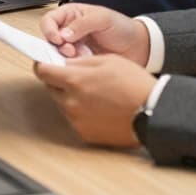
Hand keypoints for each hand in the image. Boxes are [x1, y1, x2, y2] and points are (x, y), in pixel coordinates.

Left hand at [33, 55, 156, 146]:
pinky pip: (74, 119)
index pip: (42, 71)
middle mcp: (71, 103)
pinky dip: (81, 112)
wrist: (152, 111)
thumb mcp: (107, 61)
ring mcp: (77, 120)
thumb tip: (63, 63)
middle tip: (77, 78)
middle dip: (59, 81)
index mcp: (75, 81)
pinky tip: (99, 107)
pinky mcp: (85, 133)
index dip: (42, 65)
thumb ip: (80, 62)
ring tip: (94, 93)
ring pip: (63, 104)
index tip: (44, 63)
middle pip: (51, 88)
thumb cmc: (134, 84)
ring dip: (70, 97)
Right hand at [39, 3, 150, 64]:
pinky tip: (84, 63)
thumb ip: (82, 24)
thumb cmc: (122, 27)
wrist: (138, 47)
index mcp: (72, 15)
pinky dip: (73, 65)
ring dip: (65, 56)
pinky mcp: (80, 61)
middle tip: (70, 51)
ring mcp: (74, 46)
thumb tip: (63, 35)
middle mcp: (69, 30)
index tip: (58, 39)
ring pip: (57, 53)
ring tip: (79, 56)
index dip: (49, 30)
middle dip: (57, 46)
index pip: (50, 20)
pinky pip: (68, 64)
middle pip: (50, 38)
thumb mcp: (103, 19)